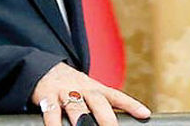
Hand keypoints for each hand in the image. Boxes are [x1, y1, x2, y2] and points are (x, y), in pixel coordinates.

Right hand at [31, 62, 150, 125]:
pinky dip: (55, 123)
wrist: (44, 69)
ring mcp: (65, 92)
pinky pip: (52, 111)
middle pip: (98, 102)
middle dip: (107, 118)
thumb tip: (114, 122)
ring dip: (82, 120)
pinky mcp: (47, 97)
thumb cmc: (71, 87)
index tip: (144, 114)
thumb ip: (100, 107)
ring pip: (76, 107)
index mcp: (95, 88)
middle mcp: (82, 89)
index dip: (131, 104)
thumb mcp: (88, 91)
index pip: (116, 96)